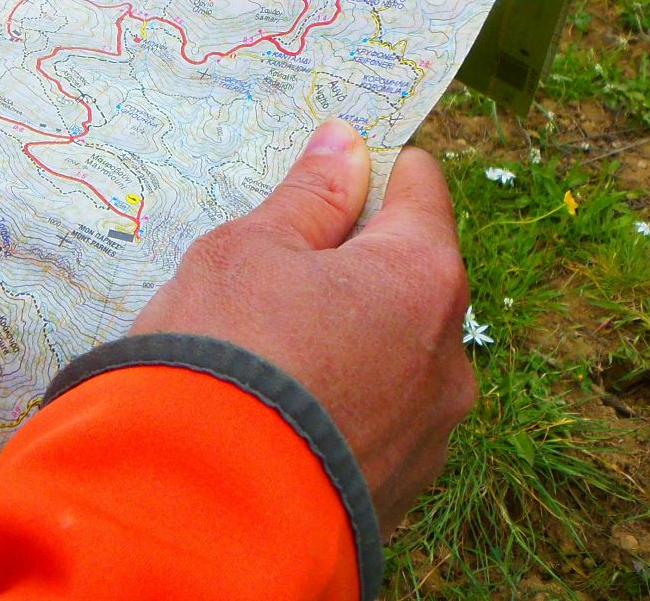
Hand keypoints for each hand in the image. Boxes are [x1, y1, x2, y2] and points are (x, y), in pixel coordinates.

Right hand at [131, 120, 476, 535]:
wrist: (201, 508)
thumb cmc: (223, 355)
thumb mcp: (249, 250)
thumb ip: (308, 196)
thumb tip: (345, 141)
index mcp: (421, 276)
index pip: (420, 188)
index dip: (366, 176)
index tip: (319, 186)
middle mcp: (448, 353)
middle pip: (410, 278)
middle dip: (351, 269)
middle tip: (269, 280)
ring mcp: (431, 430)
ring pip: (396, 355)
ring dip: (348, 342)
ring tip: (266, 360)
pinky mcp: (403, 489)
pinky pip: (378, 423)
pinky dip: (340, 407)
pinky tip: (280, 416)